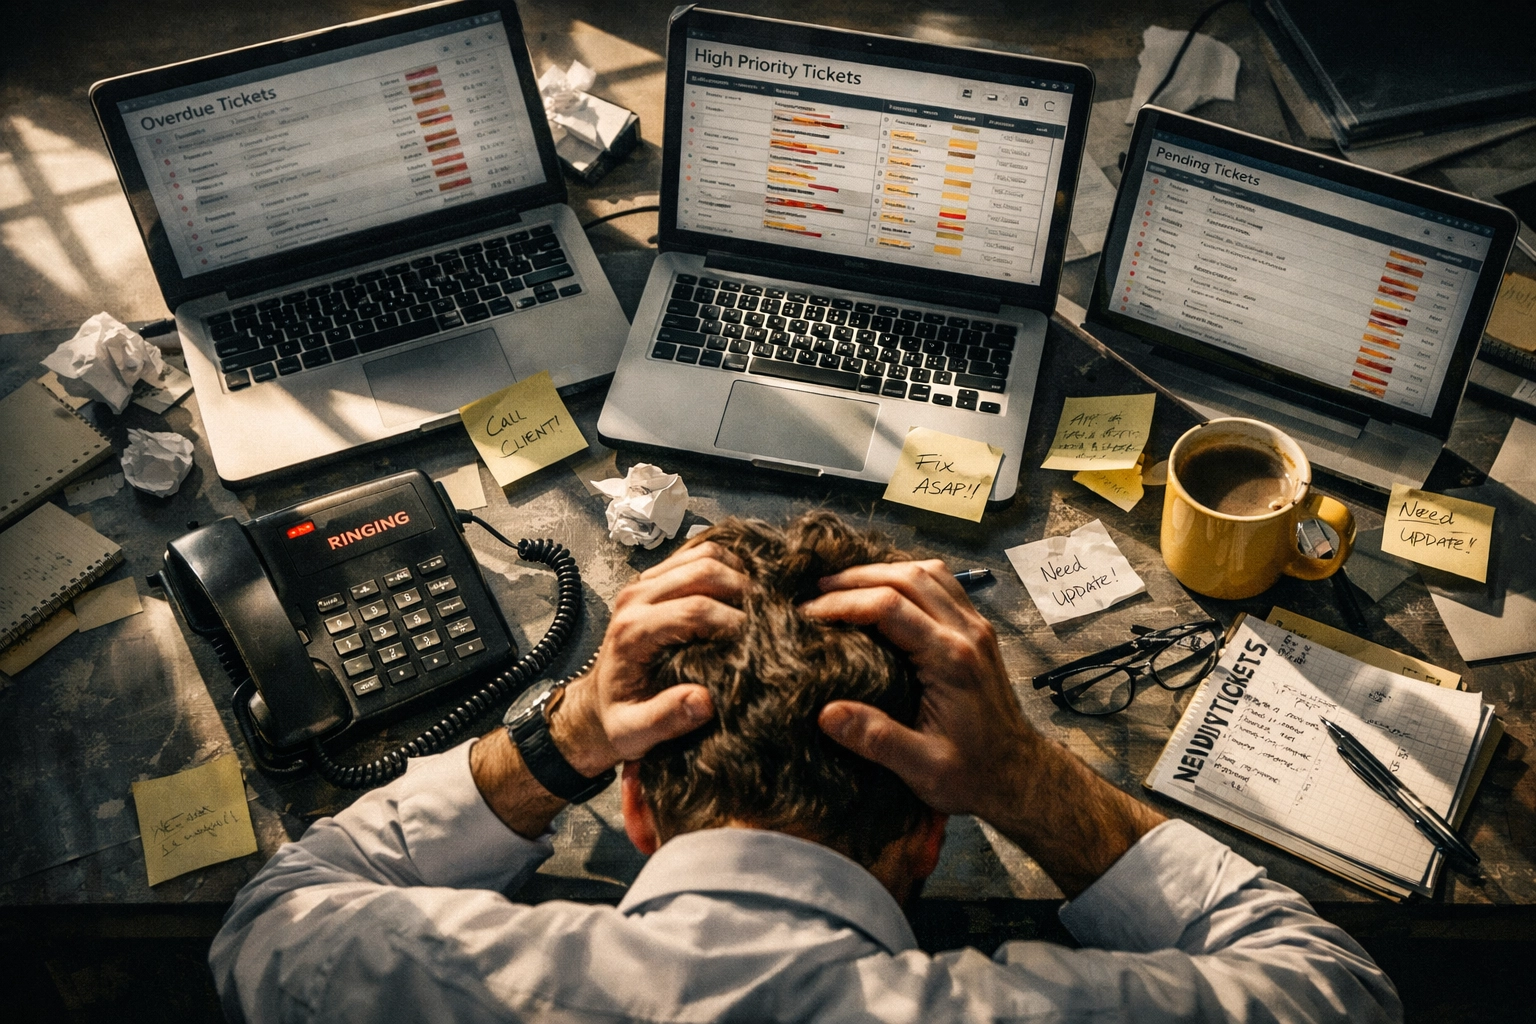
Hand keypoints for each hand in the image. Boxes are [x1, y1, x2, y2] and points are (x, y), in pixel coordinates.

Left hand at [474, 540, 748, 836]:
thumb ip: (665, 720)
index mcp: (632, 632)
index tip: (760, 642)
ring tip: (760, 602)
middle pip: (703, 570)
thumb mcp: (634, 733)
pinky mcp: (654, 579)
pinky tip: (743, 589)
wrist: (596, 704)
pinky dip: (726, 563)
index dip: (733, 621)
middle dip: (743, 590)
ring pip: (703, 554)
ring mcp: (644, 583)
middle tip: (770, 618)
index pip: (694, 609)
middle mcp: (636, 598)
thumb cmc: (618, 719)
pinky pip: (696, 553)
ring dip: (737, 572)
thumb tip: (703, 701)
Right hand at [801, 560, 1037, 821]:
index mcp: (951, 660)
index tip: (808, 614)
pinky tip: (886, 591)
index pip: (889, 606)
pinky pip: (943, 585)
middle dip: (857, 578)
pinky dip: (909, 578)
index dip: (844, 603)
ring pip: (928, 573)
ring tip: (845, 586)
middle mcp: (967, 633)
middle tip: (817, 591)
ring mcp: (977, 628)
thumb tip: (826, 713)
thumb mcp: (922, 768)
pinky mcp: (978, 632)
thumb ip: (876, 739)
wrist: (1020, 776)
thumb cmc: (973, 774)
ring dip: (884, 571)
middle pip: (907, 577)